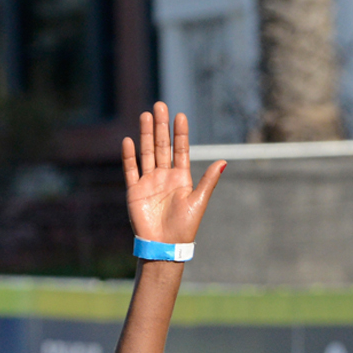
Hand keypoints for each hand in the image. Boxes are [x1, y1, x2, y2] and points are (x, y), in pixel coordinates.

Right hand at [122, 102, 224, 245]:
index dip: (180, 133)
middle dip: (160, 126)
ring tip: (145, 115)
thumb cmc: (185, 227)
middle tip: (159, 105)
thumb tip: (224, 161)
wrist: (165, 246)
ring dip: (145, 135)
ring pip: (146, 153)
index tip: (180, 115)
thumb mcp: (199, 201)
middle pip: (161, 146)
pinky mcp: (135, 191)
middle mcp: (164, 176)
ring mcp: (149, 182)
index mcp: (181, 177)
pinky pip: (131, 170)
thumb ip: (209, 180)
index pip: (180, 149)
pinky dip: (129, 156)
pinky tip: (129, 141)